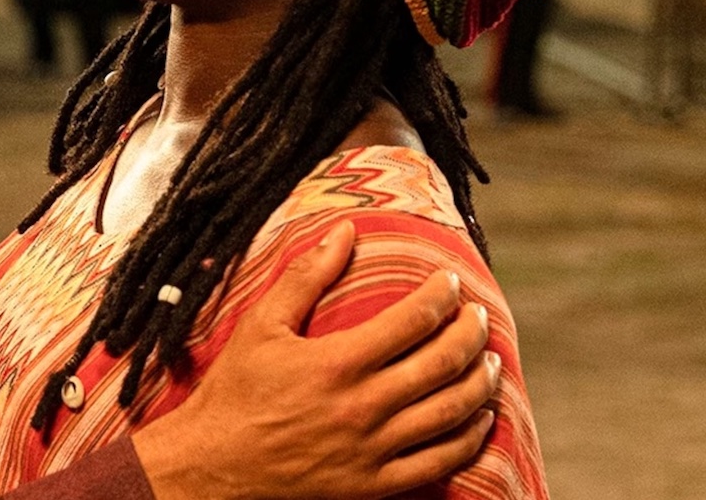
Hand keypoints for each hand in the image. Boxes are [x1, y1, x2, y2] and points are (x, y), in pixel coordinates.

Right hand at [133, 221, 498, 499]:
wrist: (215, 465)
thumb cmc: (236, 391)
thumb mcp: (261, 325)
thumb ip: (305, 277)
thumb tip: (344, 231)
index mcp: (337, 362)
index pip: (413, 320)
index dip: (442, 296)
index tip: (451, 281)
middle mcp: (363, 406)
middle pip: (443, 364)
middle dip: (472, 334)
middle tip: (480, 316)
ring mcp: (373, 450)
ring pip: (451, 413)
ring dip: (480, 383)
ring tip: (490, 360)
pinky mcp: (374, 485)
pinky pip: (440, 462)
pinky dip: (470, 438)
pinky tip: (481, 418)